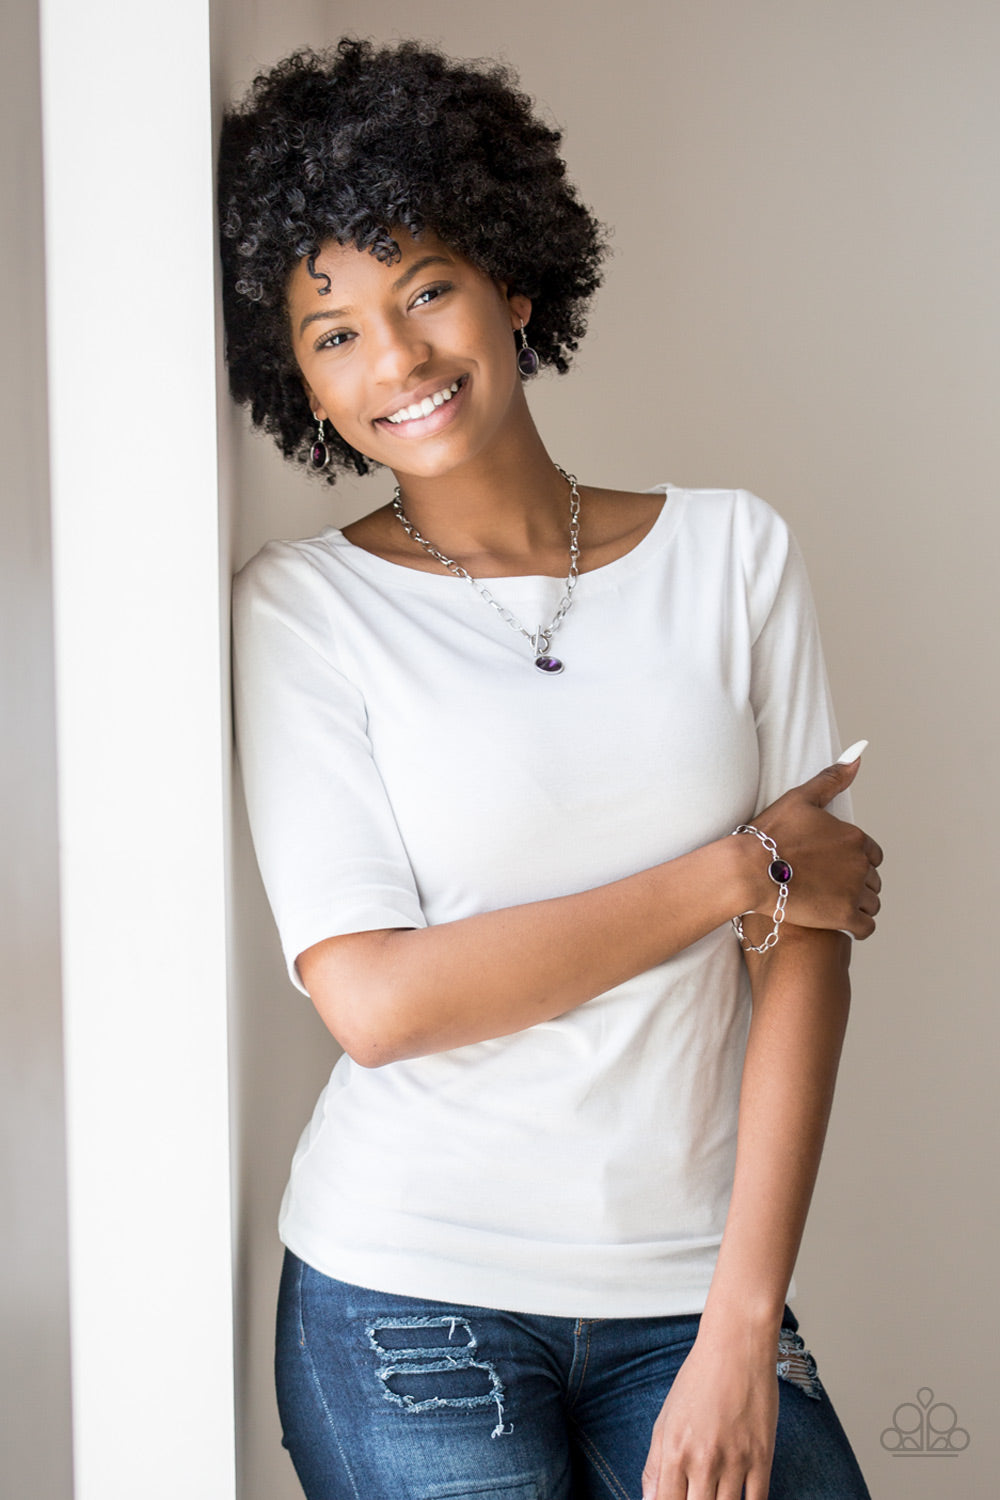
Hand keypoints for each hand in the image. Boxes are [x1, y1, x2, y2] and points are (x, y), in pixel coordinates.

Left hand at [641, 1329, 778, 1499]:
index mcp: (674, 1450)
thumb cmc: (698, 1379)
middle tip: (698, 1494)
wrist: (736, 1347)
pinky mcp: (762, 1457)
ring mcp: (735, 1460)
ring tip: (715, 1494)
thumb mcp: (666, 1418)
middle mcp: (703, 1459)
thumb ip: (654, 1465)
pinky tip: (738, 1499)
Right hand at [746, 756, 882, 938]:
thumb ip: (833, 778)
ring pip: (872, 903)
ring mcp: (853, 892)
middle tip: (829, 886)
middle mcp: (860, 864)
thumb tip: (860, 753)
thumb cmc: (770, 833)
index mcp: (855, 837)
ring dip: (858, 905)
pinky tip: (840, 923)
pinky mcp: (843, 917)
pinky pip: (866, 927)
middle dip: (857, 883)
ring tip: (831, 904)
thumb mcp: (802, 798)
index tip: (833, 866)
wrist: (749, 869)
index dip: (855, 860)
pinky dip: (858, 927)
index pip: (872, 854)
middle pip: (873, 879)